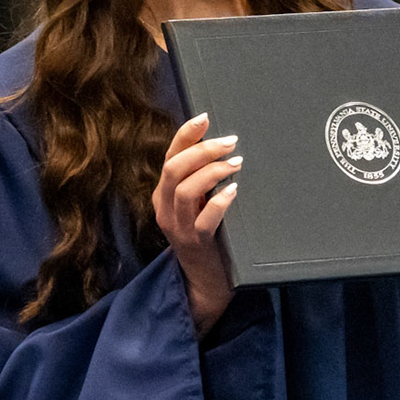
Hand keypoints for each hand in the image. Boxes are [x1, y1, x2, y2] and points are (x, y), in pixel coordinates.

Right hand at [154, 112, 239, 333]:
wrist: (206, 281)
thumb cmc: (206, 234)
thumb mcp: (196, 203)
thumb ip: (200, 178)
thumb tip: (222, 143)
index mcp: (163, 193)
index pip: (169, 157)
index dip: (186, 135)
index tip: (205, 117)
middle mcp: (164, 208)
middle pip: (174, 169)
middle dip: (202, 151)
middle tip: (230, 142)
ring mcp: (177, 227)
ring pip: (185, 191)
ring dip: (212, 172)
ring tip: (235, 164)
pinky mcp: (195, 243)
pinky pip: (204, 219)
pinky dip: (219, 201)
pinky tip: (234, 191)